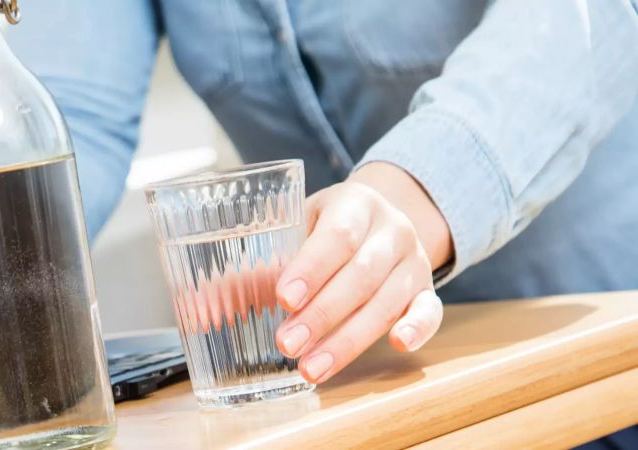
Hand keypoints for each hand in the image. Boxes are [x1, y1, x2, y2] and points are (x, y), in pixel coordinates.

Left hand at [275, 162, 451, 383]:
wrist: (378, 220)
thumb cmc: (324, 228)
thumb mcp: (297, 225)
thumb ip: (264, 258)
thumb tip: (213, 302)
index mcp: (355, 203)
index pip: (337, 235)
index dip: (311, 268)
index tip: (283, 298)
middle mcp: (392, 229)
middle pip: (361, 274)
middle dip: (322, 314)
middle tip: (287, 344)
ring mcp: (414, 260)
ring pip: (387, 301)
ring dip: (349, 339)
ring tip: (312, 367)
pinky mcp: (427, 289)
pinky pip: (430, 311)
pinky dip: (418, 328)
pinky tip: (397, 346)